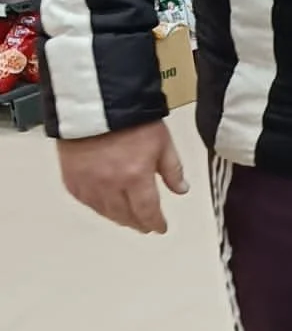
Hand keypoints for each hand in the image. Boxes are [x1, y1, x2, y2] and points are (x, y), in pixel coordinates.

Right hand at [57, 120, 187, 234]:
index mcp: (135, 176)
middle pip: (125, 215)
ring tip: (128, 218)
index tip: (160, 227)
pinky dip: (97, 206)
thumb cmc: (130, 117)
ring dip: (118, 217)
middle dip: (138, 222)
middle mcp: (110, 185)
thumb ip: (173, 169)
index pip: (147, 212)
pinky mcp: (71, 178)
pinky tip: (105, 206)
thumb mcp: (162, 141)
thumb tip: (182, 189)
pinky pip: (86, 201)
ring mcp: (88, 183)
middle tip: (145, 225)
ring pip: (104, 212)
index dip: (155, 223)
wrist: (95, 103)